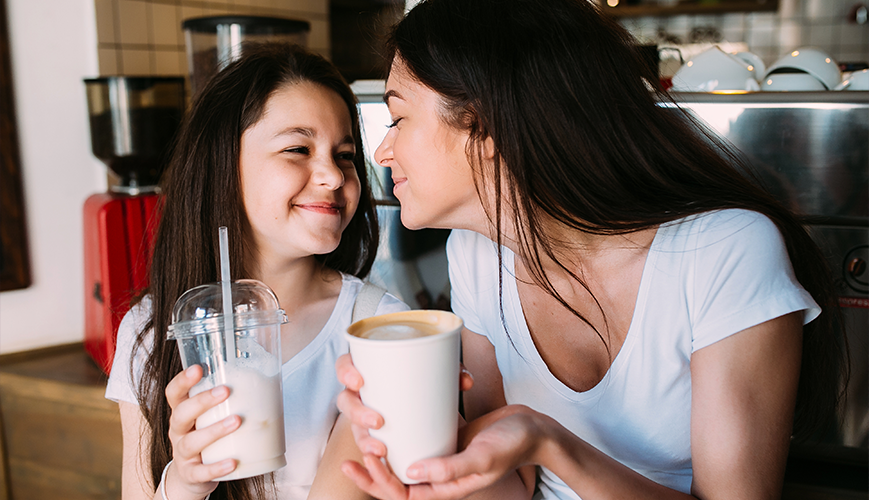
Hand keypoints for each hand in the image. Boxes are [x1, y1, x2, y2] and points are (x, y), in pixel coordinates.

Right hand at [164, 365, 240, 498]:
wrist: (193, 475)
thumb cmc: (206, 436)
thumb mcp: (209, 417)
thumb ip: (226, 399)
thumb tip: (266, 375)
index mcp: (182, 413)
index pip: (174, 393)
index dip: (183, 381)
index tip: (199, 368)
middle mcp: (178, 431)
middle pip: (181, 414)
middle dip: (202, 401)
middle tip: (225, 391)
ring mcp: (182, 454)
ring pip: (191, 442)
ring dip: (214, 430)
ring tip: (236, 421)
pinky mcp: (191, 474)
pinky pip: (202, 472)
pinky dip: (217, 467)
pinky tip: (232, 462)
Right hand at [335, 354, 473, 457]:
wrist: (435, 405)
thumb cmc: (428, 381)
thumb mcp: (440, 373)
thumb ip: (453, 373)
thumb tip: (465, 381)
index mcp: (368, 370)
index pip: (345, 366)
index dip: (345, 372)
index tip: (359, 380)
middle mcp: (363, 394)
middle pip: (346, 401)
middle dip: (356, 413)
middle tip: (377, 420)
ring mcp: (367, 417)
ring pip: (355, 429)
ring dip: (364, 440)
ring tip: (381, 449)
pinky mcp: (378, 438)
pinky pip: (369, 448)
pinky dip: (372, 457)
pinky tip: (381, 462)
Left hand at [340, 405, 544, 499]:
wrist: (531, 428)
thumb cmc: (511, 445)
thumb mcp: (483, 458)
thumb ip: (450, 469)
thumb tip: (412, 473)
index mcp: (443, 488)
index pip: (401, 494)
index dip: (378, 481)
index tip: (366, 458)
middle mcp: (436, 475)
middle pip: (394, 481)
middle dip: (370, 472)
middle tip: (348, 456)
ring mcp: (437, 455)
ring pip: (401, 460)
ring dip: (381, 453)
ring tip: (361, 437)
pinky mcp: (441, 437)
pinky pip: (414, 439)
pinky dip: (399, 433)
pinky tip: (385, 417)